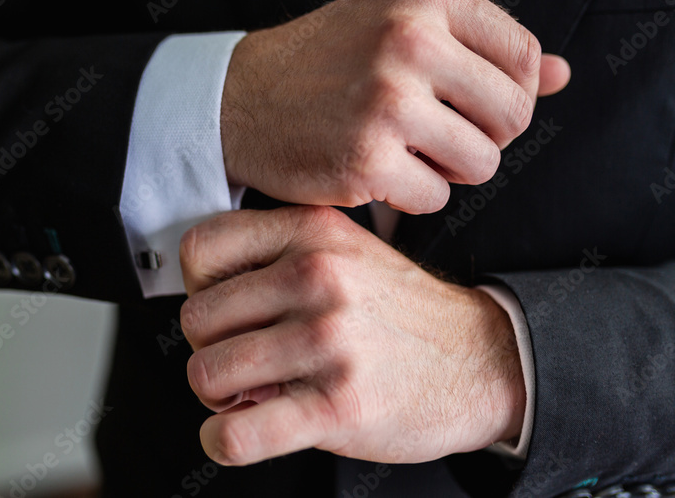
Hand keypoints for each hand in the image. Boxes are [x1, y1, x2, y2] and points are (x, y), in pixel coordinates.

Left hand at [179, 205, 525, 465]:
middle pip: (195, 319)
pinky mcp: (337, 405)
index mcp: (311, 232)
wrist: (479, 360)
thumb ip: (276, 255)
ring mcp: (327, 340)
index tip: (224, 311)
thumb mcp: (343, 250)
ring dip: (220, 397)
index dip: (197, 288)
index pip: (198, 250)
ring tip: (252, 395)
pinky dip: (223, 442)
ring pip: (206, 374)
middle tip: (243, 363)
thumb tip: (199, 294)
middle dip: (209, 349)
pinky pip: (237, 434)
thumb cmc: (398, 309)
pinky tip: (240, 434)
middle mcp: (317, 277)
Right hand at [221, 0, 570, 213]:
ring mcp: (386, 100)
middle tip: (440, 134)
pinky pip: (436, 198)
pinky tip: (377, 170)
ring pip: (482, 164)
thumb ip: (483, 48)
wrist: (241, 97)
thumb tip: (562, 75)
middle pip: (513, 116)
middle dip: (485, 137)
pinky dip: (412, 195)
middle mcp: (408, 39)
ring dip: (451, 170)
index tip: (470, 103)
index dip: (509, 93)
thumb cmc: (327, 61)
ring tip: (408, 151)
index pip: (525, 57)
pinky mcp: (365, 159)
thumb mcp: (401, 26)